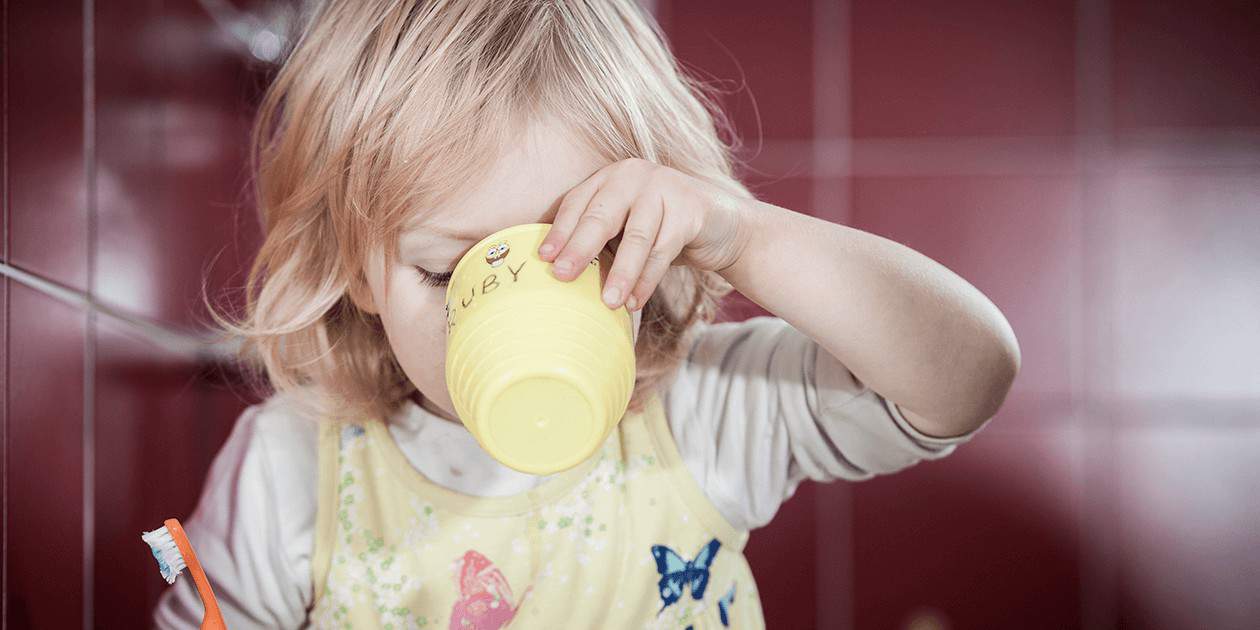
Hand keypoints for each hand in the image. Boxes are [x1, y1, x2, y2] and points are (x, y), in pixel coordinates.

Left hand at [537, 158, 750, 310]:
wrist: (721, 224)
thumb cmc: (661, 229)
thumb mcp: (625, 227)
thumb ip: (600, 239)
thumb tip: (560, 273)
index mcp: (610, 177)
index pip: (577, 203)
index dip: (560, 231)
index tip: (543, 259)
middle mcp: (634, 175)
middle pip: (601, 216)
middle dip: (580, 249)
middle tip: (562, 277)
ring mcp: (664, 188)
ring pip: (635, 237)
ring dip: (620, 273)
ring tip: (608, 302)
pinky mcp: (689, 209)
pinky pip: (663, 250)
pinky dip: (648, 279)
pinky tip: (635, 301)